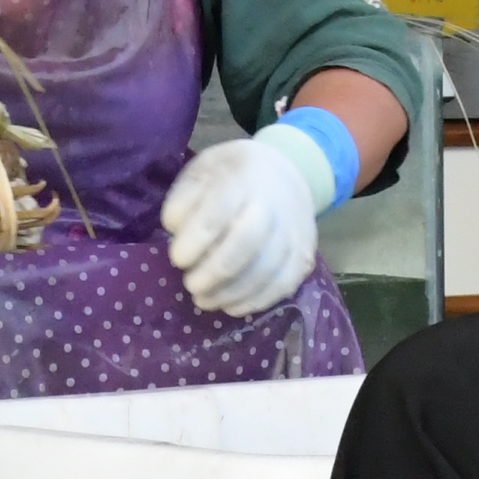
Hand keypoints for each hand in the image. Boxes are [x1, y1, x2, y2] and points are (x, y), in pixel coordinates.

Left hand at [164, 109, 351, 315]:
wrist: (283, 175)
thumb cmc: (231, 177)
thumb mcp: (201, 172)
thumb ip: (184, 200)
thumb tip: (175, 230)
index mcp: (242, 177)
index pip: (220, 209)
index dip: (196, 239)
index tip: (177, 259)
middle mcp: (274, 203)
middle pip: (248, 241)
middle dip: (215, 270)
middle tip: (190, 285)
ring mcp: (293, 231)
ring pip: (267, 268)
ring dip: (231, 292)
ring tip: (203, 300)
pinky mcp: (303, 255)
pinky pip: (284, 284)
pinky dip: (255, 301)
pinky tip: (231, 306)